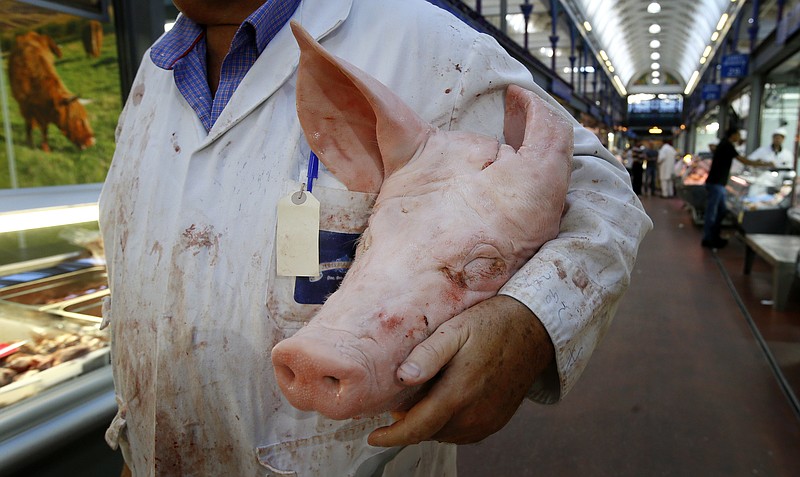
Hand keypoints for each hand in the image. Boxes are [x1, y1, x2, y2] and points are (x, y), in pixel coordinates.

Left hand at [367, 295, 554, 445]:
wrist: (534, 329)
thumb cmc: (491, 324)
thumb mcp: (455, 330)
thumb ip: (427, 355)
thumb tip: (402, 378)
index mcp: (457, 394)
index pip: (416, 429)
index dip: (391, 437)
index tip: (374, 437)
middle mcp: (473, 415)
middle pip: (428, 432)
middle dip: (409, 424)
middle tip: (399, 402)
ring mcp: (487, 421)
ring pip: (445, 434)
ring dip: (430, 423)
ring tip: (424, 397)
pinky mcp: (496, 421)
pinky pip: (463, 432)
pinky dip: (449, 423)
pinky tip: (447, 400)